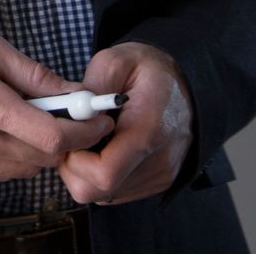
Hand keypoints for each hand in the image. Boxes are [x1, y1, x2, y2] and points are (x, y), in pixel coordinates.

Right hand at [0, 24, 113, 181]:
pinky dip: (15, 157)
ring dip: (39, 150)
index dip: (84, 131)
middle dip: (65, 139)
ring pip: (25, 169)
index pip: (52, 136)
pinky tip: (5, 132)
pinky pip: (1, 172)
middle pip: (44, 157)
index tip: (98, 119)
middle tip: (67, 116)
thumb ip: (34, 74)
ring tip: (31, 121)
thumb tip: (74, 94)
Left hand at [58, 42, 192, 204]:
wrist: (185, 84)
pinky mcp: (158, 182)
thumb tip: (69, 113)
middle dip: (73, 167)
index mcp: (147, 132)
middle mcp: (159, 163)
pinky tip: (105, 147)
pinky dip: (100, 175)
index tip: (70, 134)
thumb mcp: (116, 61)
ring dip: (86, 171)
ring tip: (92, 138)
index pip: (103, 173)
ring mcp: (161, 176)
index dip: (74, 159)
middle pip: (99, 190)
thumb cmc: (148, 69)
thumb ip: (91, 88)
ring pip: (104, 195)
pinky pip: (116, 192)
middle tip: (74, 137)